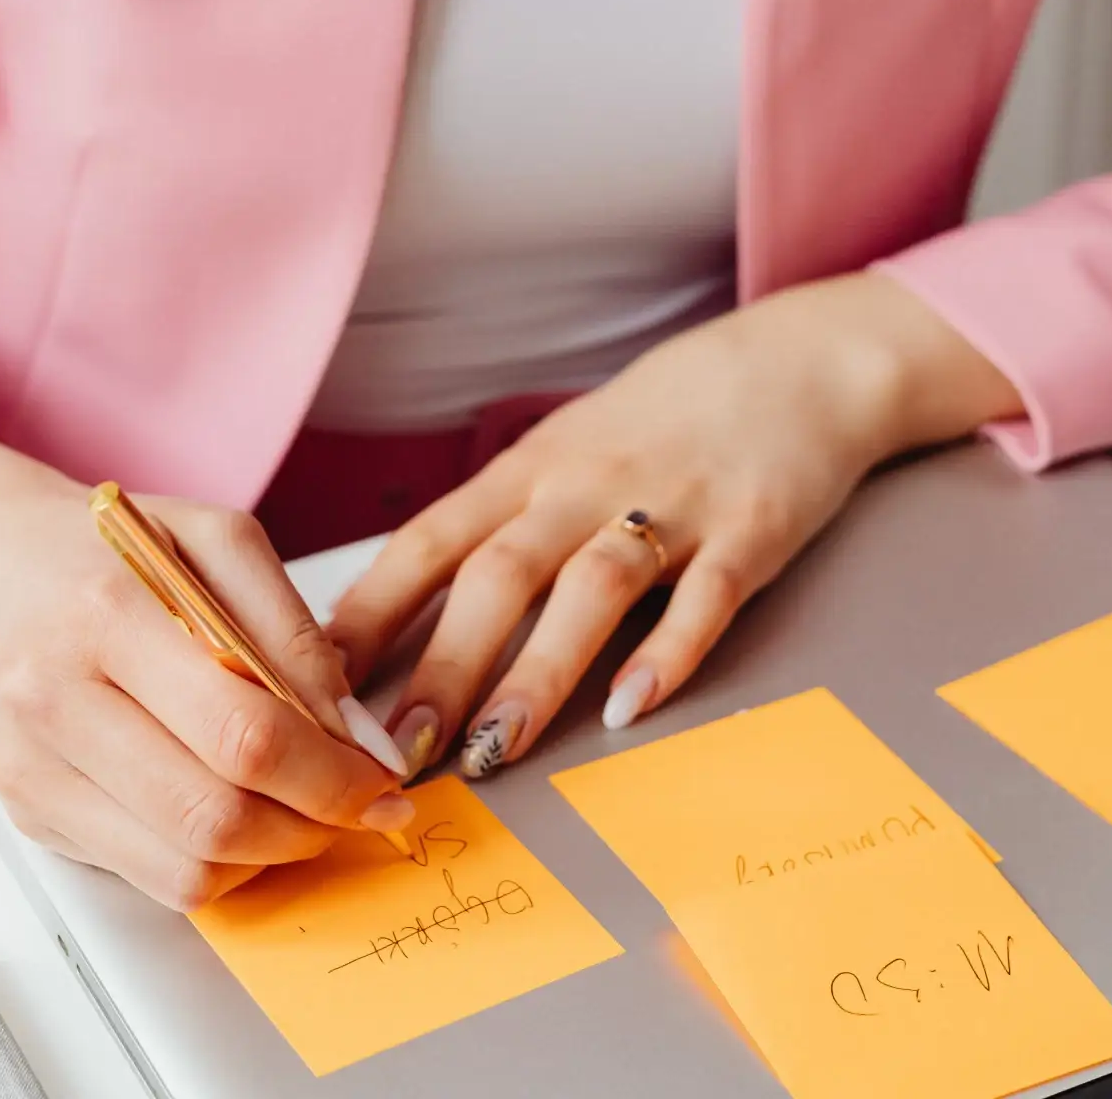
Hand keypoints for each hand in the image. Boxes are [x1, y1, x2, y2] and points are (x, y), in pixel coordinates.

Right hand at [0, 404, 413, 909]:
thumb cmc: (96, 545)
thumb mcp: (211, 537)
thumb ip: (290, 625)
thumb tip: (353, 726)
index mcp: (106, 613)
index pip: (242, 731)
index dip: (330, 771)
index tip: (382, 778)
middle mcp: (56, 699)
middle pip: (215, 812)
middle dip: (314, 823)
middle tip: (361, 806)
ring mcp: (33, 769)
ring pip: (182, 866)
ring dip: (272, 855)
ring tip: (309, 813)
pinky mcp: (27, 812)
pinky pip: (146, 874)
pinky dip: (216, 861)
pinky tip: (243, 816)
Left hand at [329, 273, 1019, 779]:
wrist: (798, 359)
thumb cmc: (665, 419)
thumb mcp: (567, 450)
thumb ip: (502, 525)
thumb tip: (405, 619)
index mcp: (531, 468)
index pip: (430, 540)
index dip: (369, 613)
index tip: (313, 687)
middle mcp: (588, 484)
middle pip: (499, 572)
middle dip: (441, 665)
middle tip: (394, 752)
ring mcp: (672, 506)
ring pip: (590, 587)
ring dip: (537, 670)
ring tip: (494, 751)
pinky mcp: (751, 527)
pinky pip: (705, 594)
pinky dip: (668, 650)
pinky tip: (634, 707)